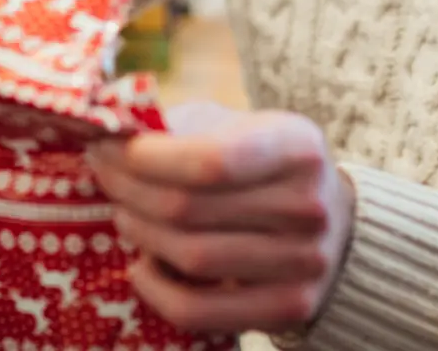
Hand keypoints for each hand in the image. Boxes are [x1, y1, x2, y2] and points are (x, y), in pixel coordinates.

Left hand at [87, 102, 355, 335]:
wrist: (334, 226)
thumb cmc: (262, 166)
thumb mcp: (240, 127)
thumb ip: (184, 126)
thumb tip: (111, 128)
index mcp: (298, 147)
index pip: (211, 159)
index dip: (149, 158)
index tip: (110, 148)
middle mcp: (309, 206)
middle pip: (190, 208)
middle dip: (129, 189)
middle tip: (103, 174)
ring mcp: (304, 262)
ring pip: (191, 257)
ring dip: (139, 232)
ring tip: (123, 211)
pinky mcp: (290, 307)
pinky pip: (200, 311)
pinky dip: (156, 291)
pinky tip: (142, 265)